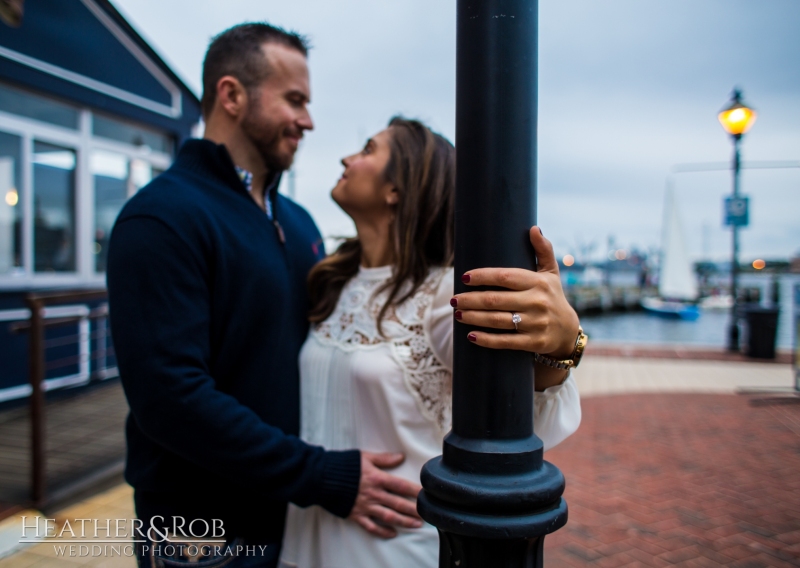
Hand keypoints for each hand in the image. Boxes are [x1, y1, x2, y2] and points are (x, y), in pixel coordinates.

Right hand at [348, 451, 422, 538]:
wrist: (321, 478)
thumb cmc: (343, 465)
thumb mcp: (365, 457)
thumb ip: (384, 458)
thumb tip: (401, 456)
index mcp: (377, 478)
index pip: (401, 486)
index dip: (415, 491)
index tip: (427, 494)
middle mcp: (374, 494)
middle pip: (398, 504)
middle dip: (414, 510)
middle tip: (427, 514)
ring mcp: (365, 506)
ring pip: (389, 516)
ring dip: (404, 521)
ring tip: (416, 524)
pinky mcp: (356, 515)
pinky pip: (372, 526)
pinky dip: (382, 531)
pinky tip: (392, 533)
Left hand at [452, 226, 579, 358]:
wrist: (567, 331)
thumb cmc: (552, 296)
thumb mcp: (551, 273)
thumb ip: (543, 250)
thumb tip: (534, 228)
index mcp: (539, 282)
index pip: (505, 277)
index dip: (483, 276)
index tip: (464, 277)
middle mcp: (537, 302)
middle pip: (496, 300)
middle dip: (471, 299)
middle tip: (454, 299)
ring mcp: (536, 324)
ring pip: (497, 320)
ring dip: (473, 317)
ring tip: (457, 313)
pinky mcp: (533, 342)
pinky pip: (505, 342)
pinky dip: (486, 339)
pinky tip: (470, 335)